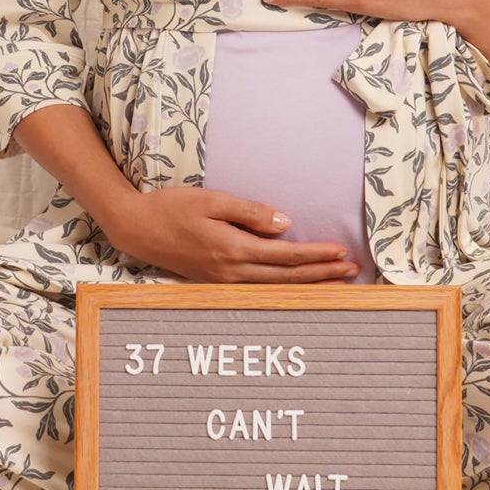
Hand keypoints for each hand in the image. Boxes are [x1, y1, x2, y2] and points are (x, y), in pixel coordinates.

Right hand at [108, 186, 362, 284]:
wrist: (137, 229)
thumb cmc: (172, 208)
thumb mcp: (212, 200)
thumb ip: (250, 213)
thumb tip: (286, 224)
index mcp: (233, 249)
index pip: (287, 256)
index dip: (317, 255)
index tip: (342, 252)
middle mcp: (232, 271)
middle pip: (288, 278)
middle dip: (323, 275)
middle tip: (353, 271)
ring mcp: (224, 281)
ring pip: (276, 287)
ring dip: (309, 285)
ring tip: (336, 282)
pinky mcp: (217, 281)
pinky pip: (260, 288)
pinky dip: (285, 288)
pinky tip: (297, 286)